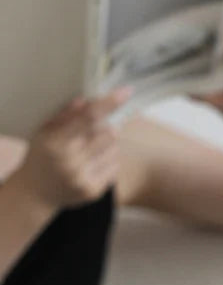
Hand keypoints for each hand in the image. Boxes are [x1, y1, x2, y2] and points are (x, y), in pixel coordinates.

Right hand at [14, 89, 129, 211]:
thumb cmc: (42, 154)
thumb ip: (64, 115)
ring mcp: (82, 179)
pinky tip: (90, 164)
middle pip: (107, 132)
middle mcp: (69, 162)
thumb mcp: (45, 131)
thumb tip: (85, 101)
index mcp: (54, 142)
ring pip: (114, 149)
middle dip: (103, 128)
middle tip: (89, 133)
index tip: (126, 92)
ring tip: (87, 150)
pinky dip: (107, 161)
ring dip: (107, 145)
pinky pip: (115, 166)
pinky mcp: (93, 191)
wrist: (35, 192)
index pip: (87, 118)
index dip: (108, 104)